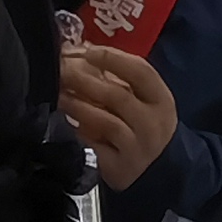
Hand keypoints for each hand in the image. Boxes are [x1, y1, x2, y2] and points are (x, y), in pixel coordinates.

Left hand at [57, 43, 181, 192]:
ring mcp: (137, 148)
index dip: (113, 58)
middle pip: (118, 95)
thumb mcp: (145, 101)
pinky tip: (66, 122)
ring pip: (104, 121)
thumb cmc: (146, 126)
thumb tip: (83, 50)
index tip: (88, 50)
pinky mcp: (119, 167)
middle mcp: (152, 123)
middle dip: (85, 80)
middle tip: (61, 70)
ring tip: (59, 94)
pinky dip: (79, 132)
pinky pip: (95, 146)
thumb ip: (121, 79)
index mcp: (161, 100)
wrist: (160, 171)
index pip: (140, 72)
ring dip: (78, 105)